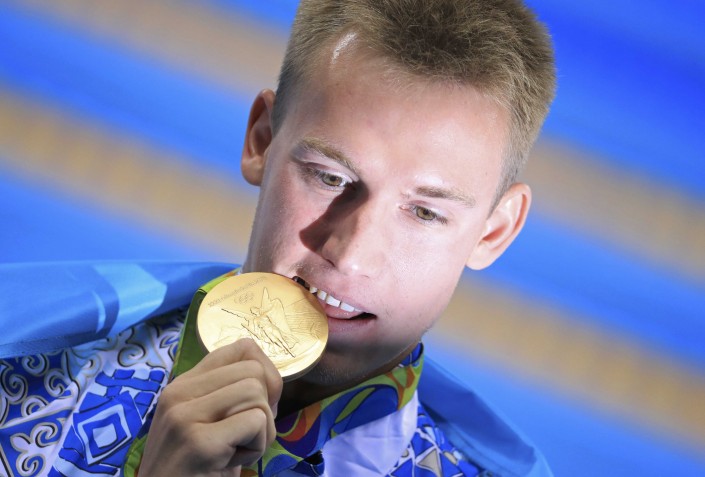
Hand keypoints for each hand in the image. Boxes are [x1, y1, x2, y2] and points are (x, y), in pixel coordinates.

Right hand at [139, 338, 282, 475]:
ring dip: (262, 430)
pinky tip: (230, 462)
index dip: (265, 374)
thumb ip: (231, 395)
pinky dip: (257, 447)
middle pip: (254, 370)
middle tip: (244, 436)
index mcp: (183, 384)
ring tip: (235, 451)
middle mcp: (179, 392)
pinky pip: (256, 422)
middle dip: (265, 406)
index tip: (257, 404)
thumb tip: (273, 378)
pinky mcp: (199, 442)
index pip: (242, 348)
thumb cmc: (194, 468)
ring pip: (257, 394)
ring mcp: (185, 416)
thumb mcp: (207, 422)